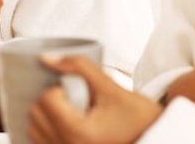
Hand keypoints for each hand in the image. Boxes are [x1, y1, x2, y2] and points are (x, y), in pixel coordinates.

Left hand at [29, 55, 162, 143]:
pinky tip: (67, 124)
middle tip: (76, 98)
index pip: (46, 100)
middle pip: (35, 115)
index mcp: (77, 133)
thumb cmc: (142, 121)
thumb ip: (81, 68)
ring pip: (34, 132)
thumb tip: (48, 58)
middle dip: (51, 100)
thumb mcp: (113, 89)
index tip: (80, 90)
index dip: (60, 88)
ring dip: (47, 116)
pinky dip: (47, 132)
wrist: (161, 142)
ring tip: (73, 112)